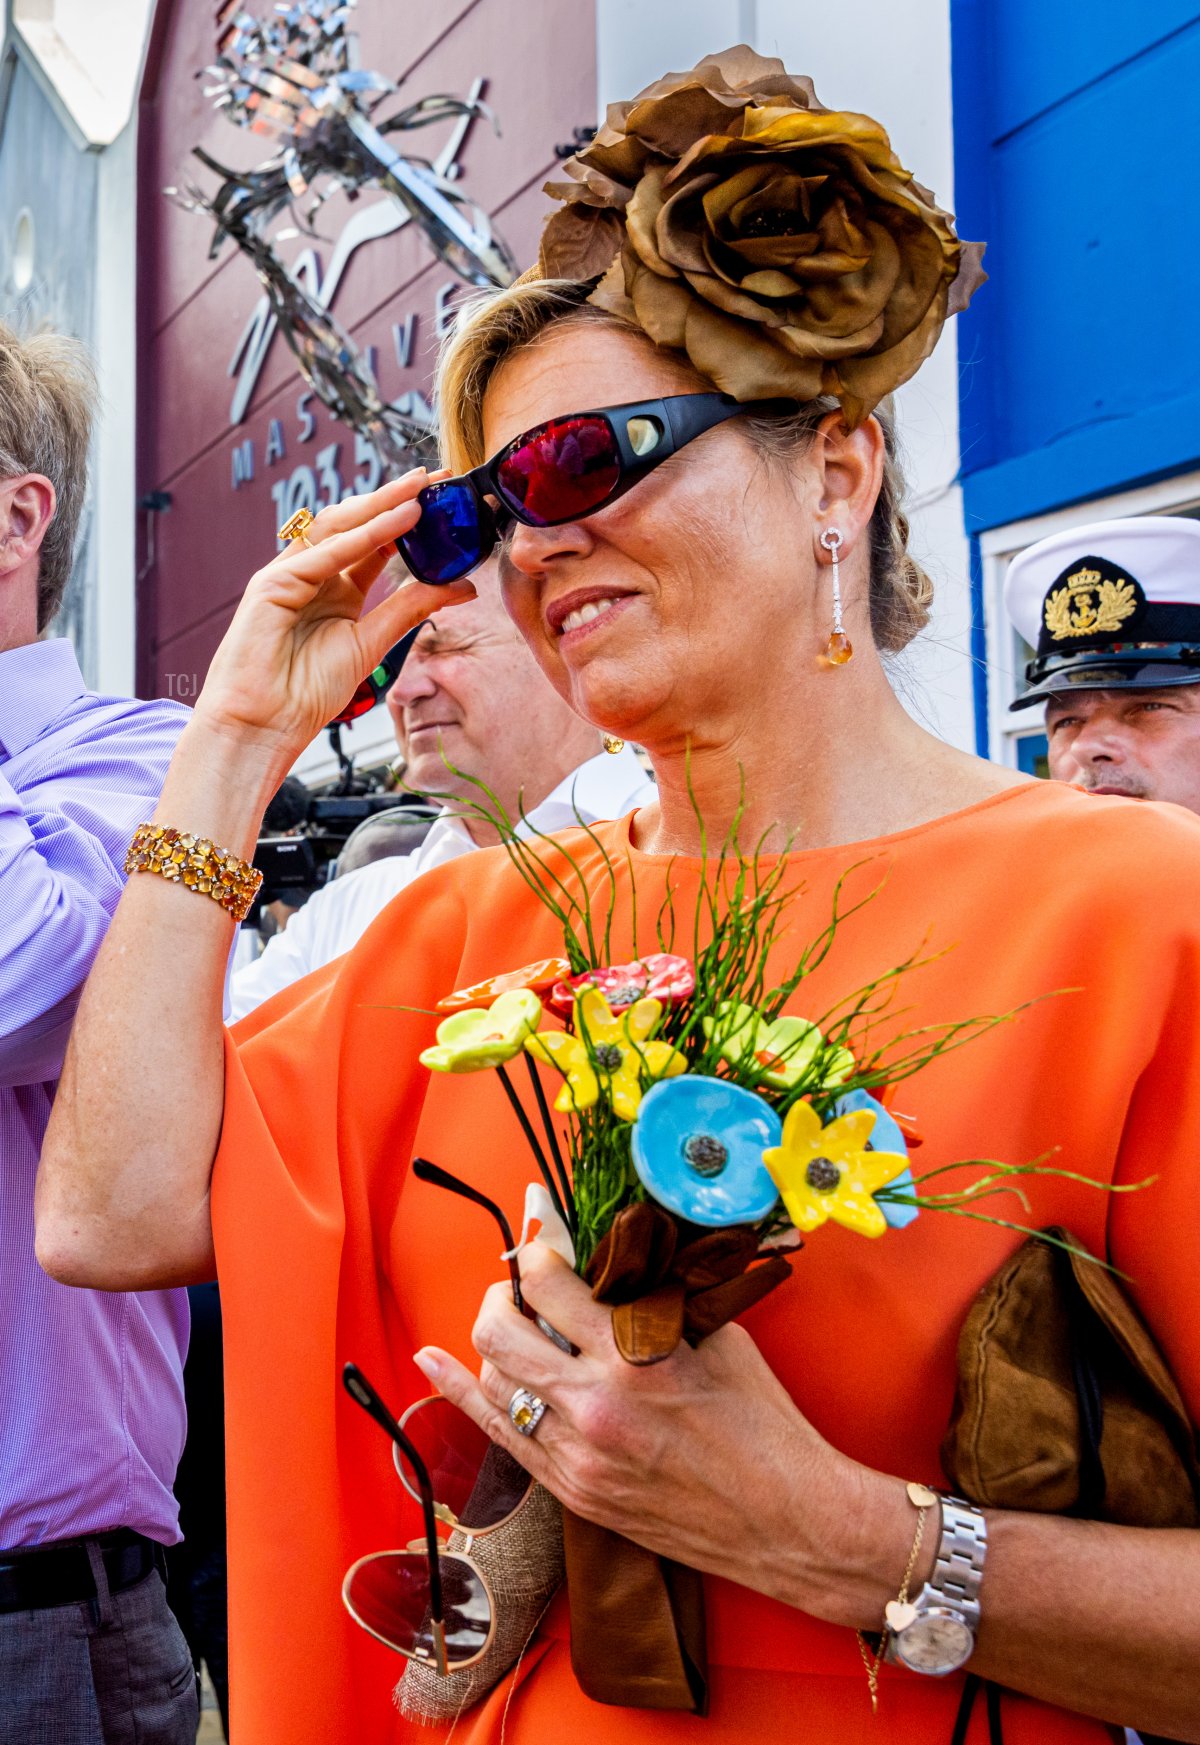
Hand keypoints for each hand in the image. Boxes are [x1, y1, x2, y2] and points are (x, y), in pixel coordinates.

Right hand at [192, 470, 474, 759]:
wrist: (265, 725)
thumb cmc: (307, 692)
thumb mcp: (372, 643)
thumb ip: (410, 609)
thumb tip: (463, 586)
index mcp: (335, 587)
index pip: (375, 540)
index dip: (408, 517)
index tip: (444, 499)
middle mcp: (311, 573)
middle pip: (356, 523)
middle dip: (395, 498)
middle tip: (436, 477)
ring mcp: (288, 574)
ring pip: (337, 527)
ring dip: (380, 506)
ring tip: (419, 489)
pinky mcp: (271, 585)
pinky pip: (322, 554)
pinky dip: (360, 538)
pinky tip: (393, 523)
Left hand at [414, 1244, 903, 1621]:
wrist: (789, 1520)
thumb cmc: (765, 1424)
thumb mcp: (715, 1337)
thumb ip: (656, 1297)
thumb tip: (616, 1255)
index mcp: (636, 1354)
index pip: (548, 1280)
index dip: (537, 1237)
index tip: (537, 1212)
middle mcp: (594, 1403)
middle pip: (499, 1328)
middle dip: (502, 1290)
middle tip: (523, 1277)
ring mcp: (577, 1454)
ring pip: (495, 1379)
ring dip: (498, 1340)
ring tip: (518, 1322)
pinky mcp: (573, 1492)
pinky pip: (499, 1435)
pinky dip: (462, 1391)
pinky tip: (433, 1360)